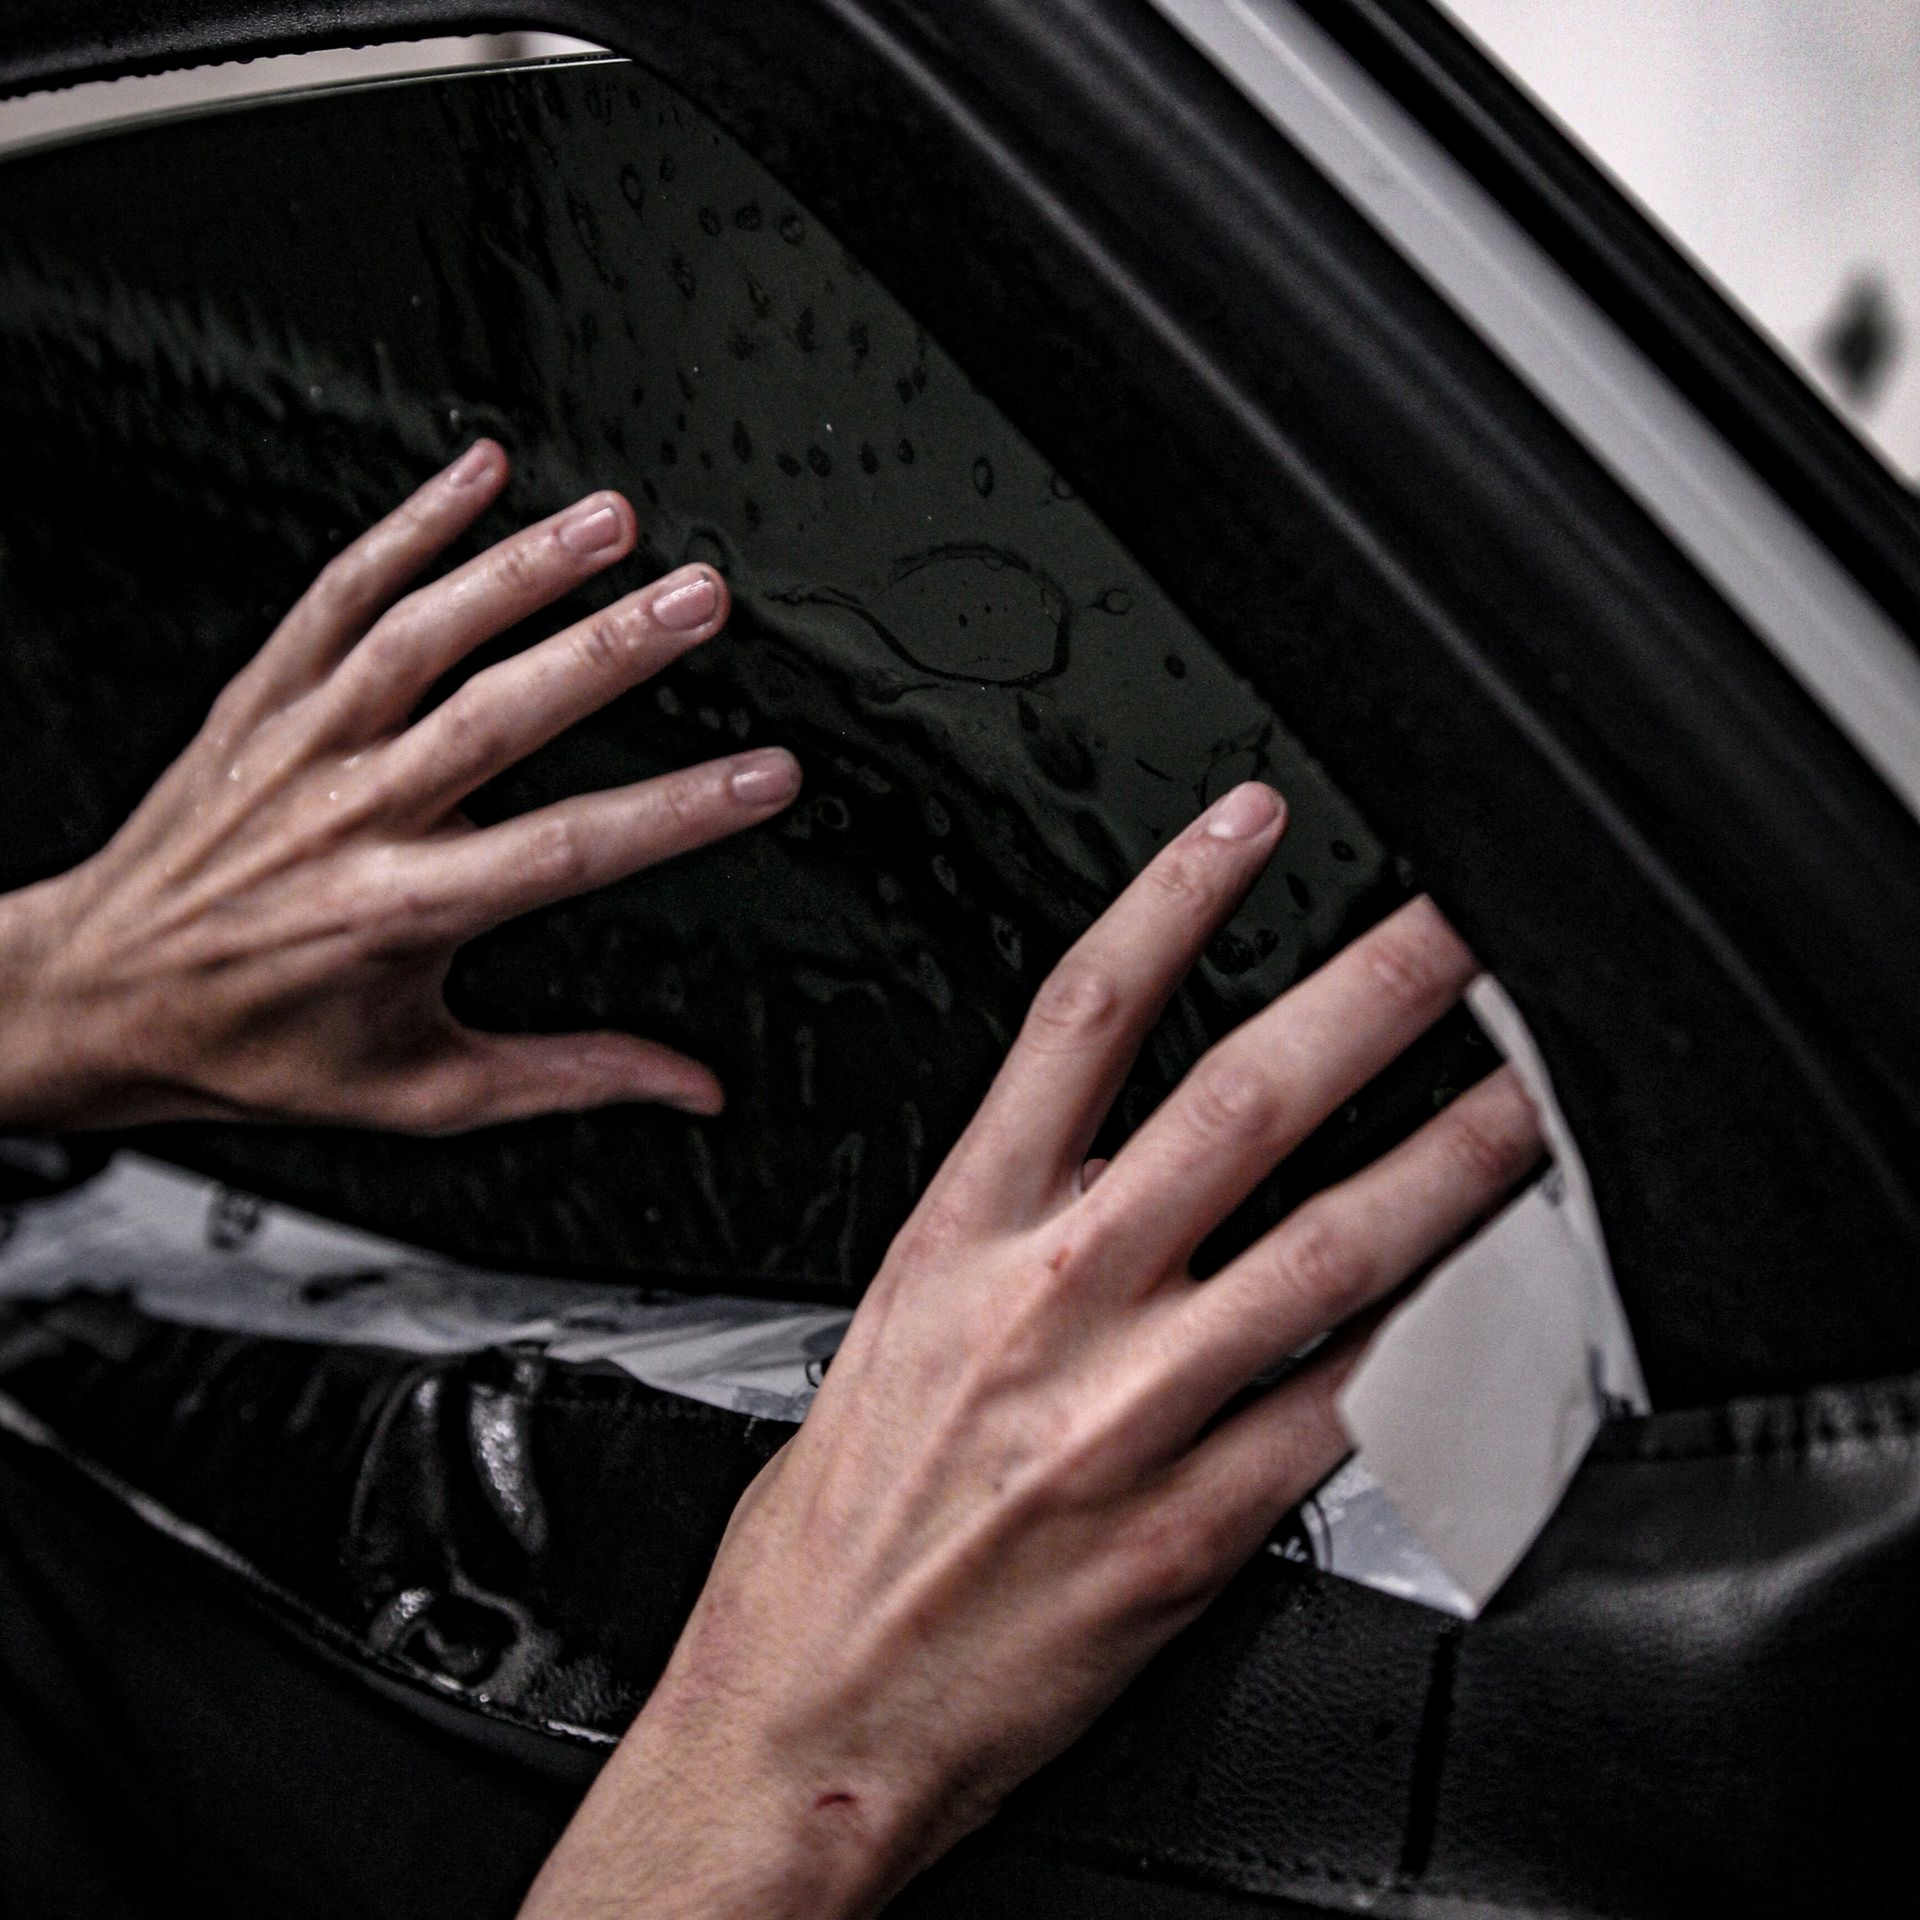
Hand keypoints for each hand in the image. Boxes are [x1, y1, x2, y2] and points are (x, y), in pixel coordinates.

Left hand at [0, 442, 800, 1132]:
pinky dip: (409, 525)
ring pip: (420, 634)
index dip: (680, 811)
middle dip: (612, 649)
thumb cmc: (256, 1042)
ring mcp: (302, 743)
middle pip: (500, 714)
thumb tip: (690, 1088)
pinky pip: (336, 593)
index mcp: (401, 912)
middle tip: (701, 600)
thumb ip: (571, 1076)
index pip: (569, 849)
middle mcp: (352, 814)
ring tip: (614, 520)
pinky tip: (476, 472)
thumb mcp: (424, 1089)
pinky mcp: (262, 697)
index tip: (764, 776)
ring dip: (522, 567)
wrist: (94, 997)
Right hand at [519, 786, 1542, 1919]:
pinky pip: (1347, 1415)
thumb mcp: (891, 1327)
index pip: (1080, 1017)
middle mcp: (1053, 1306)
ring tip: (1528, 1099)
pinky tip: (1491, 1301)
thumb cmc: (836, 1526)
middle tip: (1455, 926)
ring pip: (1329, 1252)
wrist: (814, 1712)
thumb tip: (1109, 1152)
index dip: (1174, 898)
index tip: (1249, 826)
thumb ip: (1007, 1232)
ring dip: (1450, 1163)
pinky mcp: (1196, 1529)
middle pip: (1238, 1104)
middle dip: (1366, 995)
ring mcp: (1134, 1415)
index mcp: (959, 1237)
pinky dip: (1432, 1350)